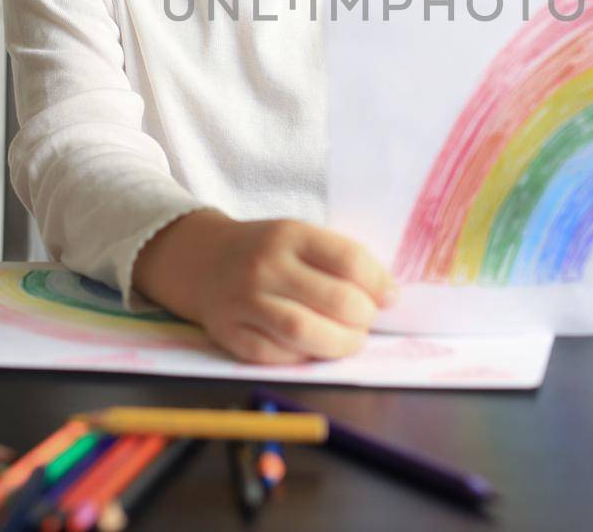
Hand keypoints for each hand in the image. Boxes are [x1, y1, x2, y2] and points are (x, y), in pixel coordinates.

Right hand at [133, 209, 398, 363]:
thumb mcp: (300, 238)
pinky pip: (276, 356)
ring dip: (340, 344)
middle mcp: (266, 266)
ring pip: (305, 332)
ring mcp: (244, 301)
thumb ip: (340, 260)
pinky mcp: (228, 333)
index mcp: (291, 234)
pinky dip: (303, 358)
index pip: (349, 260)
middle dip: (364, 318)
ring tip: (350, 341)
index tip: (390, 298)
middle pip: (334, 300)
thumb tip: (388, 296)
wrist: (202, 260)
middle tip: (367, 322)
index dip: (379, 284)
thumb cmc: (267, 251)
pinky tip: (312, 349)